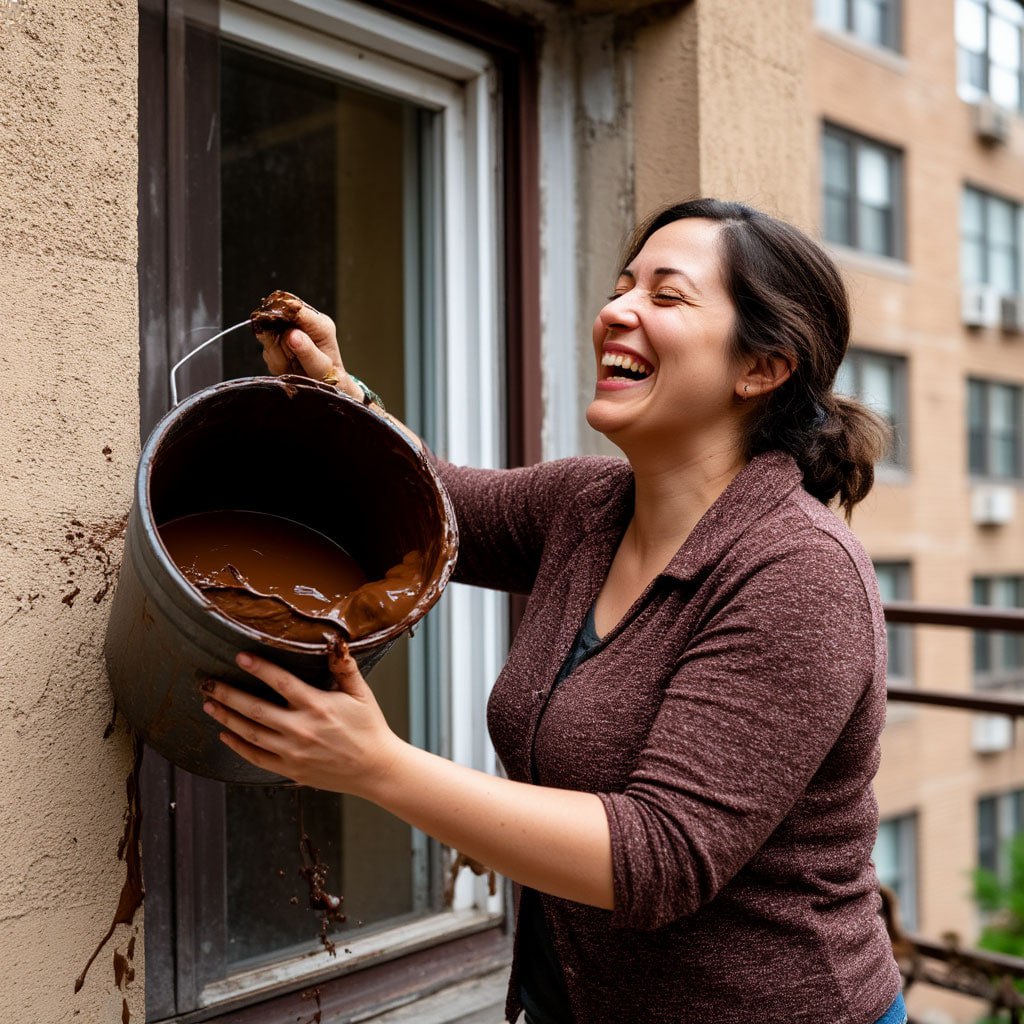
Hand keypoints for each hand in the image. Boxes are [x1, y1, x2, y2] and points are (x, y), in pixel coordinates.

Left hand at [202, 644, 402, 792]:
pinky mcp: (290, 770)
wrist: (375, 769)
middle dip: (227, 694)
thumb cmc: (369, 728)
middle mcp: (301, 729)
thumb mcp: (362, 693)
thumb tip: (336, 640)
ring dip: (226, 717)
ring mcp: (293, 752)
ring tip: (208, 704)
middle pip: (255, 709)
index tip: (240, 657)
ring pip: (250, 733)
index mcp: (318, 706)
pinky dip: (237, 745)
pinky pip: (255, 757)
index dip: (259, 668)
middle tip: (207, 683)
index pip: (281, 683)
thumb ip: (345, 667)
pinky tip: (224, 733)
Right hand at [262, 304, 362, 403]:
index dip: (280, 316)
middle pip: (276, 319)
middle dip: (278, 342)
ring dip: (276, 354)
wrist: (326, 388)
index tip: (281, 335)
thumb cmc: (329, 377)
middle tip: (290, 358)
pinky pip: (267, 349)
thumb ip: (307, 352)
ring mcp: (292, 333)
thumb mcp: (321, 368)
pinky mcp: (282, 342)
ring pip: (268, 336)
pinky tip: (287, 366)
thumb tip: (292, 335)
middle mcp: (305, 325)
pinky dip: (275, 361)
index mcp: (320, 324)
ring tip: (292, 365)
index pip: (294, 307)